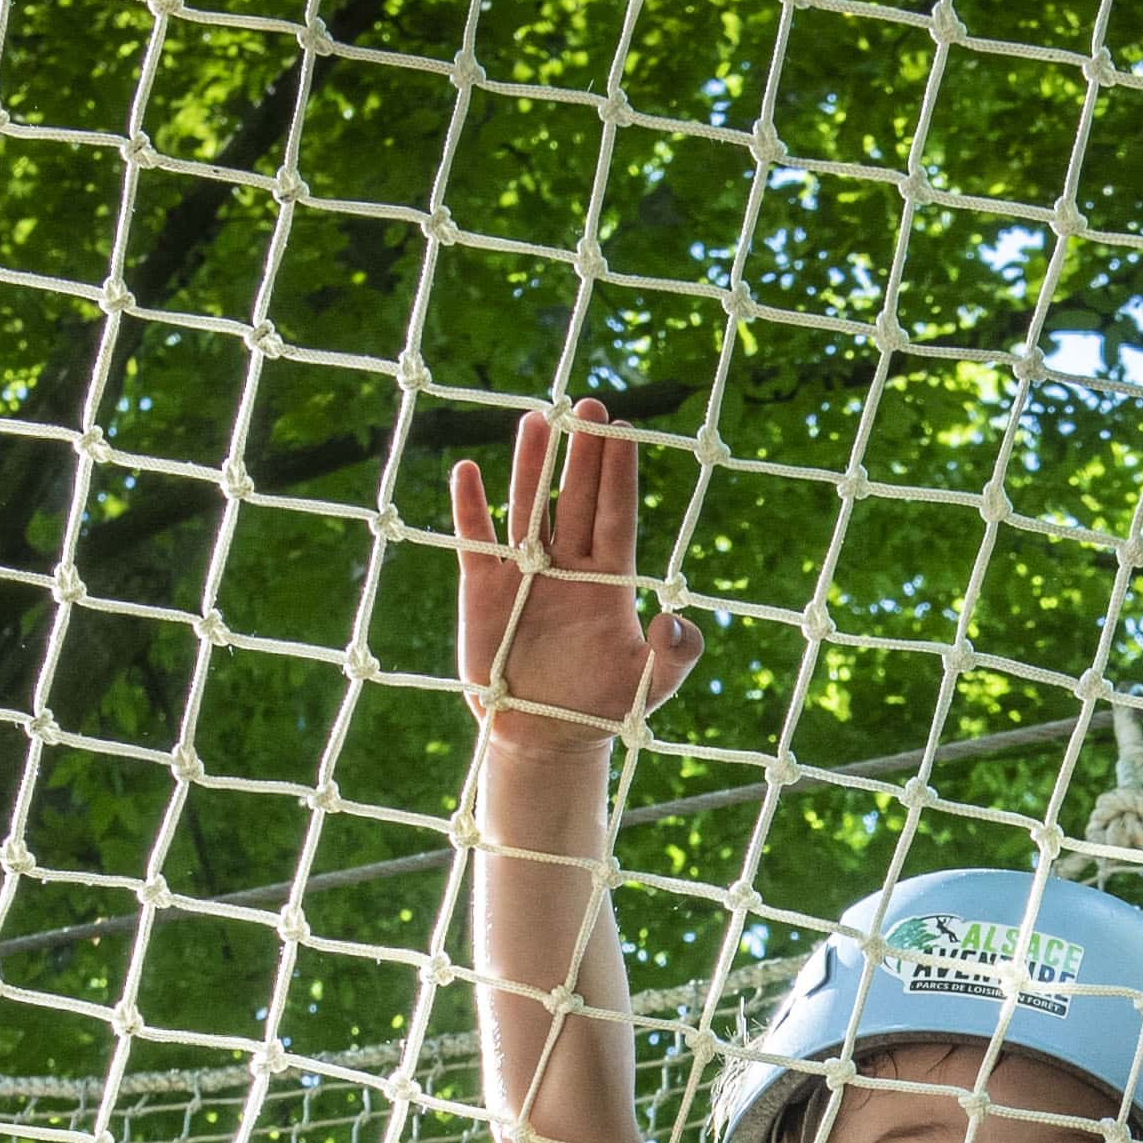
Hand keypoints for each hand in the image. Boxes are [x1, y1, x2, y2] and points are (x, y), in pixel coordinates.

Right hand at [450, 398, 706, 747]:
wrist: (546, 739)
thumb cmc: (602, 710)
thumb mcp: (650, 688)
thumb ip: (675, 656)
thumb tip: (673, 621)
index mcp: (609, 580)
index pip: (616, 515)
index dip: (619, 473)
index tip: (624, 429)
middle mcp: (568, 566)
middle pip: (577, 498)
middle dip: (581, 452)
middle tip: (588, 403)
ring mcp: (525, 574)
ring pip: (529, 509)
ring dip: (531, 467)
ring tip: (535, 420)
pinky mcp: (485, 590)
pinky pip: (477, 541)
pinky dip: (470, 509)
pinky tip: (467, 470)